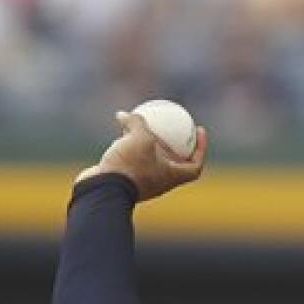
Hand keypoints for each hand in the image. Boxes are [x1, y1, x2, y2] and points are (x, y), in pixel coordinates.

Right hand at [75, 111, 207, 200]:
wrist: (103, 189)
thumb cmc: (129, 165)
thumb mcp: (139, 138)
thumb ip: (137, 123)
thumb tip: (125, 114)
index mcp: (172, 176)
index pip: (194, 165)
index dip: (201, 149)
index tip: (199, 130)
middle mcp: (160, 182)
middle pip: (174, 162)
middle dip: (176, 145)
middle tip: (174, 126)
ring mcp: (143, 182)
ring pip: (151, 160)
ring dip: (150, 144)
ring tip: (145, 124)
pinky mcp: (126, 180)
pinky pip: (133, 161)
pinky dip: (131, 147)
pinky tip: (122, 131)